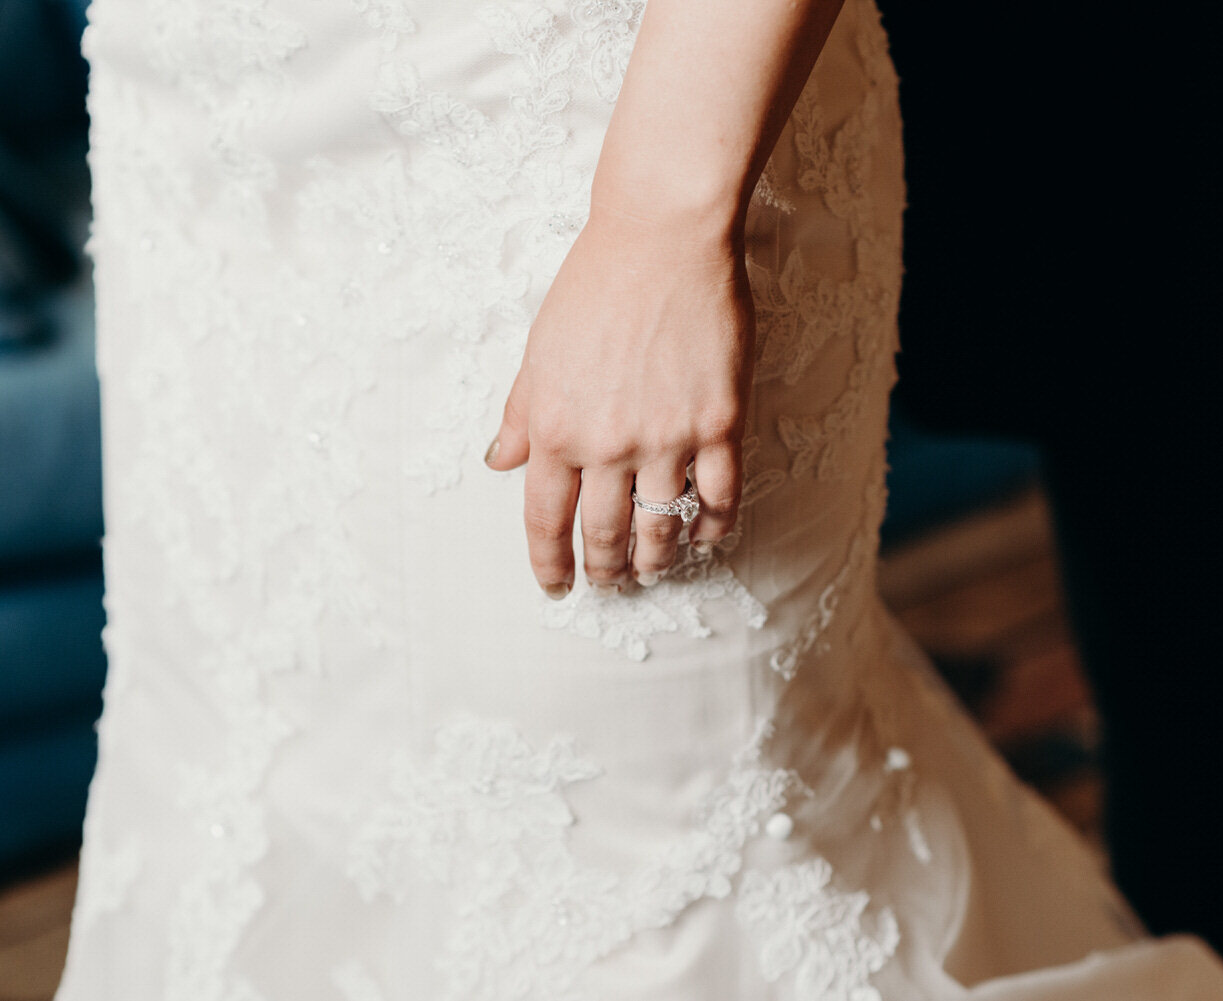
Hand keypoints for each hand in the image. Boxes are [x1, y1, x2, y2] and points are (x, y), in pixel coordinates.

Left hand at [484, 204, 753, 597]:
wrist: (662, 238)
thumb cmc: (596, 285)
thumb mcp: (540, 351)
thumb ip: (523, 414)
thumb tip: (501, 460)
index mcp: (557, 429)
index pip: (546, 520)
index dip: (549, 562)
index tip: (555, 585)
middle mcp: (609, 444)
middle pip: (605, 534)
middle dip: (605, 570)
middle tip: (610, 583)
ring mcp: (669, 437)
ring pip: (662, 524)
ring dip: (657, 559)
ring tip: (656, 570)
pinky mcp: (720, 422)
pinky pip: (720, 494)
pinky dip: (713, 525)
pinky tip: (707, 536)